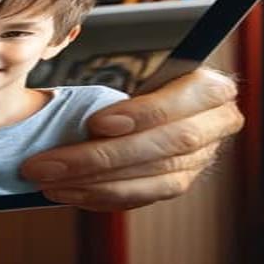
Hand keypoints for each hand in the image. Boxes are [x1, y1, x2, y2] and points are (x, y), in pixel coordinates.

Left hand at [18, 68, 242, 210]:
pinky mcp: (181, 183)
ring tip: (51, 183)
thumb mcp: (145, 66)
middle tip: (47, 165)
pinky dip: (103, 196)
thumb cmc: (148, 78)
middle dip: (99, 158)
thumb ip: (130, 78)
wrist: (171, 101)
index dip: (141, 115)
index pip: (182, 103)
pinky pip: (142, 197)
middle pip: (162, 148)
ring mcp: (201, 160)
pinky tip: (70, 192)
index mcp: (211, 89)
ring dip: (95, 184)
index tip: (96, 122)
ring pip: (152, 180)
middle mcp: (216, 127)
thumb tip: (54, 98)